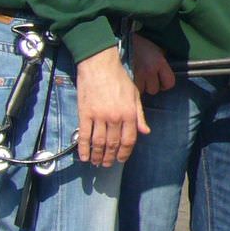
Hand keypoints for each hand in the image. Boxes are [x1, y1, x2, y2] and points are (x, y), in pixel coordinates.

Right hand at [75, 46, 149, 166]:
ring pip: (98, 143)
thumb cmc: (119, 79)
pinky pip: (84, 135)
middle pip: (112, 144)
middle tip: (107, 165)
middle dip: (110, 157)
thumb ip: (139, 115)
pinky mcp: (84, 114)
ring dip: (98, 156)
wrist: (99, 65)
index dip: (125, 152)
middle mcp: (115, 117)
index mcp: (129, 113)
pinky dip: (84, 148)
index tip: (121, 159)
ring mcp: (99, 117)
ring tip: (97, 163)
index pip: (129, 139)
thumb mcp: (135, 95)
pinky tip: (84, 157)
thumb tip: (145, 132)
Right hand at [130, 34, 174, 95]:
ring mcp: (137, 74)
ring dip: (140, 86)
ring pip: (142, 91)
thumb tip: (164, 75)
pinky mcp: (125, 77)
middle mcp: (150, 70)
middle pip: (154, 90)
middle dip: (150, 86)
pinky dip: (131, 86)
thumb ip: (161, 63)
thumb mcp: (156, 50)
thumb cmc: (140, 44)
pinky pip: (131, 89)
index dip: (165, 84)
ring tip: (136, 77)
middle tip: (145, 79)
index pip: (169, 83)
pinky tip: (129, 78)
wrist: (121, 39)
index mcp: (160, 62)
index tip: (160, 82)